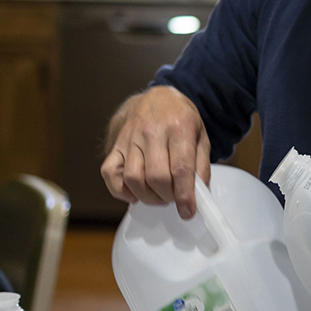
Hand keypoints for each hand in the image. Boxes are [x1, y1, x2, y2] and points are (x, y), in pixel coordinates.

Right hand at [101, 86, 211, 219]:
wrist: (158, 98)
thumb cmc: (181, 119)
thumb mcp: (201, 136)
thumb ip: (201, 166)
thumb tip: (200, 196)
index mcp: (179, 127)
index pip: (180, 168)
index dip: (184, 195)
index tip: (187, 212)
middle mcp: (152, 132)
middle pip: (156, 177)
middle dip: (167, 197)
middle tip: (173, 198)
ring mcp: (130, 138)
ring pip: (133, 178)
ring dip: (147, 197)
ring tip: (158, 196)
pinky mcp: (116, 145)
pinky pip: (109, 172)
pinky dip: (119, 190)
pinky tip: (134, 193)